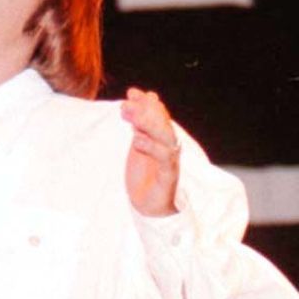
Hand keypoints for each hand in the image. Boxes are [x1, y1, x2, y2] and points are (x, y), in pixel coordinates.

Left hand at [121, 87, 180, 217]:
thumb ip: (139, 123)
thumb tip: (137, 97)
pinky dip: (152, 148)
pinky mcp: (168, 175)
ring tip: (131, 117)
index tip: (131, 93)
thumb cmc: (145, 174)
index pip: (158, 113)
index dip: (145, 102)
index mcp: (162, 137)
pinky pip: (164, 158)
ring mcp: (170, 160)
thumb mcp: (138, 143)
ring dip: (149, 124)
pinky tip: (137, 140)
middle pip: (162, 122)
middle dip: (146, 110)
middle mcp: (169, 146)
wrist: (150, 205)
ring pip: (165, 137)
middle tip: (127, 104)